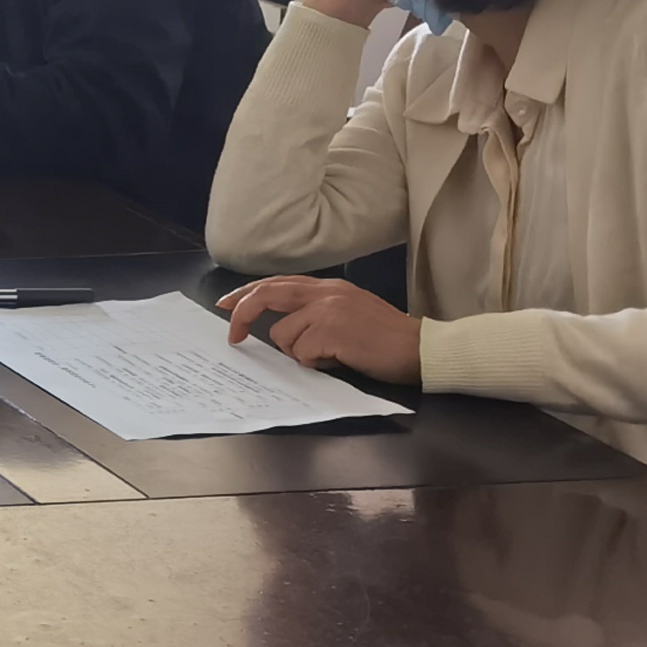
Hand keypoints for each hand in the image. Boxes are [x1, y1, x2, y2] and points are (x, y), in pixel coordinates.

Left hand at [218, 275, 424, 381]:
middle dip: (242, 313)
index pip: (277, 283)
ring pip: (284, 335)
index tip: (226, 305)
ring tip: (332, 356)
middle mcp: (326, 292)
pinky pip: (302, 353)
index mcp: (329, 287)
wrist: (419, 348)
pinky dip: (316, 363)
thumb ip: (317, 313)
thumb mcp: (348, 313)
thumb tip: (283, 330)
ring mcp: (328, 310)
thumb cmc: (385, 339)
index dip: (247, 293)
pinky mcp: (332, 331)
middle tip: (232, 336)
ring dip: (301, 353)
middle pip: (267, 294)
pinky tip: (340, 360)